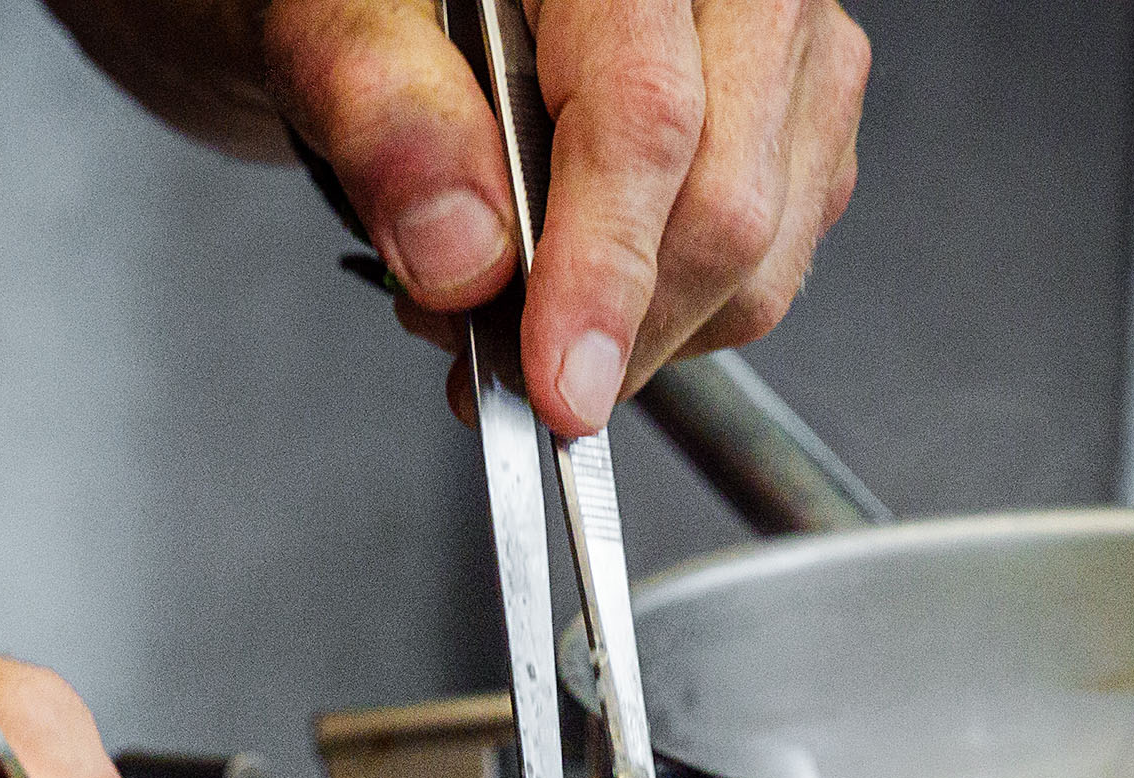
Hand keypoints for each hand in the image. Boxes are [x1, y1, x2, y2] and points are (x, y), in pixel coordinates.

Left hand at [270, 0, 869, 433]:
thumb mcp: (334, 22)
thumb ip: (388, 116)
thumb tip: (462, 257)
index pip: (647, 122)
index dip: (602, 274)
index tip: (559, 386)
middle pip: (725, 209)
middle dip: (609, 332)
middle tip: (490, 363)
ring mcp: (783, 55)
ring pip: (759, 261)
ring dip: (635, 335)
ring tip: (512, 308)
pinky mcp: (799, 122)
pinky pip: (764, 269)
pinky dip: (669, 318)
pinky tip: (578, 287)